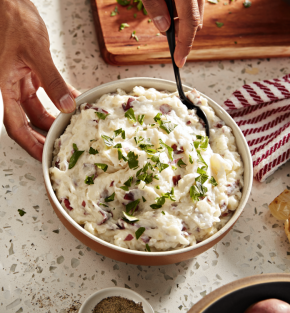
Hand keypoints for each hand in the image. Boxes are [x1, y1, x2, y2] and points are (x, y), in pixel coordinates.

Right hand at [0, 0, 78, 161]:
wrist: (8, 1)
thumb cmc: (11, 19)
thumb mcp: (35, 52)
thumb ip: (52, 80)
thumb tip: (67, 106)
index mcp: (4, 85)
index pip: (15, 125)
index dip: (29, 144)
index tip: (43, 157)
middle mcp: (11, 85)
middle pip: (28, 120)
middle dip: (45, 134)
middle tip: (63, 146)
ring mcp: (21, 78)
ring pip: (38, 107)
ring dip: (55, 117)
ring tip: (73, 127)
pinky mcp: (30, 70)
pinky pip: (47, 90)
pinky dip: (61, 97)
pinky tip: (76, 102)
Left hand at [142, 0, 203, 66]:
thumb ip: (154, 6)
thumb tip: (163, 27)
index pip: (190, 22)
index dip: (185, 45)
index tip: (179, 61)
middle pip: (195, 21)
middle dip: (179, 30)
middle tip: (162, 25)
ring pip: (194, 13)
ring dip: (179, 18)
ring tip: (161, 5)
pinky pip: (194, 5)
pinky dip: (182, 9)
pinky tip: (169, 2)